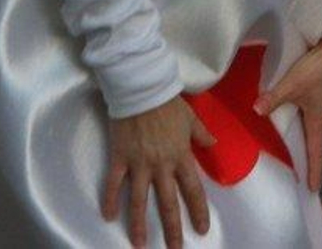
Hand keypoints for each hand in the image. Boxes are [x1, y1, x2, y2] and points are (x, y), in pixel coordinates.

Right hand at [102, 95, 213, 248]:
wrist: (141, 88)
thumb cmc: (167, 102)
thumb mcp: (190, 117)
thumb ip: (201, 134)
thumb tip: (213, 145)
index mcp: (181, 156)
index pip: (193, 190)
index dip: (198, 211)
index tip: (201, 230)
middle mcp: (161, 165)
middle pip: (168, 203)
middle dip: (172, 229)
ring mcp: (139, 164)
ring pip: (139, 200)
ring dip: (139, 224)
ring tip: (139, 245)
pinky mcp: (120, 158)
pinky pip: (114, 183)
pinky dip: (110, 199)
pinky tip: (108, 216)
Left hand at [253, 40, 321, 192]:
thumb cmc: (318, 69)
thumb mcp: (293, 85)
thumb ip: (274, 98)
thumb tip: (256, 112)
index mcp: (318, 121)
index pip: (316, 153)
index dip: (315, 171)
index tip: (313, 189)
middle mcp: (319, 116)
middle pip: (312, 143)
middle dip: (307, 160)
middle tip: (300, 177)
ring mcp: (317, 104)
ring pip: (307, 128)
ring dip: (300, 141)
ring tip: (289, 152)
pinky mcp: (314, 92)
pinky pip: (303, 114)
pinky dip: (294, 122)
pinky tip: (283, 119)